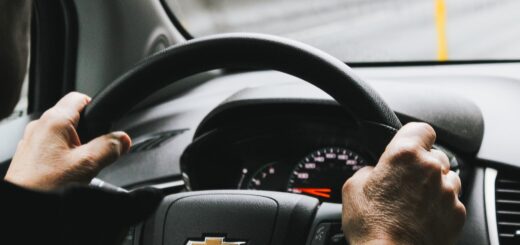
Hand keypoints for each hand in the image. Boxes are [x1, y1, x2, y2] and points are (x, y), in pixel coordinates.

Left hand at [4, 92, 131, 190]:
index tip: (106, 123)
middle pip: (74, 119)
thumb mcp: (87, 165)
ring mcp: (33, 142)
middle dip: (90, 134)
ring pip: (64, 136)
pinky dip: (65, 158)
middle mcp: (40, 127)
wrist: (23, 206)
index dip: (97, 107)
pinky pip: (54, 150)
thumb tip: (123, 140)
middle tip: (96, 154)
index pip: (80, 98)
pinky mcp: (30, 157)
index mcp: (54, 121)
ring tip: (81, 169)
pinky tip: (67, 175)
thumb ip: (109, 148)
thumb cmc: (43, 186)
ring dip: (78, 148)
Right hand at [342, 123, 465, 244]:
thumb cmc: (371, 226)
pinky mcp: (457, 213)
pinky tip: (422, 217)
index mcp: (404, 155)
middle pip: (435, 154)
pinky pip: (452, 201)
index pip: (421, 128)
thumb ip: (368, 170)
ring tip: (414, 201)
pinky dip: (440, 206)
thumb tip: (375, 172)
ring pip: (447, 178)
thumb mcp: (353, 188)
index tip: (409, 144)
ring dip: (434, 184)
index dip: (414, 137)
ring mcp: (448, 192)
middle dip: (421, 165)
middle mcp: (430, 169)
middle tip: (404, 182)